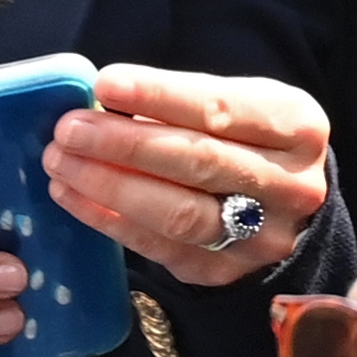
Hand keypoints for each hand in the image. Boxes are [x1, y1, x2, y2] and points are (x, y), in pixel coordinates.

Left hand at [41, 64, 329, 285]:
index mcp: (296, 127)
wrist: (281, 204)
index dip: (159, 96)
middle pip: (198, 162)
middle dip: (124, 144)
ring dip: (110, 185)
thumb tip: (98, 102)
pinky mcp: (225, 272)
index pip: (220, 109)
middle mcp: (290, 185)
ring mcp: (262, 236)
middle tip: (69, 130)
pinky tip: (71, 196)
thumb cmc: (243, 137)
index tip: (104, 84)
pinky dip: (109, 220)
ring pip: (179, 213)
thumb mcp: (235, 104)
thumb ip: (180, 103)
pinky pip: (159, 248)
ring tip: (60, 162)